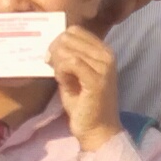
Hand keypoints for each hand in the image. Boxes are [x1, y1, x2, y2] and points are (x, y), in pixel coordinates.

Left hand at [50, 22, 123, 144]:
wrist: (97, 130)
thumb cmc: (84, 104)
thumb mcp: (74, 75)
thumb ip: (67, 58)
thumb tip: (53, 45)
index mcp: (104, 51)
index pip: (75, 30)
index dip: (58, 41)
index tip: (53, 59)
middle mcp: (107, 55)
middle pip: (69, 36)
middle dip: (55, 51)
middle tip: (54, 70)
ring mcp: (104, 67)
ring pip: (68, 49)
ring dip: (58, 63)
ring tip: (62, 79)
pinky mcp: (97, 79)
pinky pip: (71, 62)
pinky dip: (61, 71)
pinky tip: (63, 82)